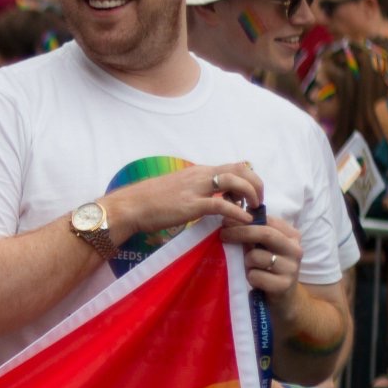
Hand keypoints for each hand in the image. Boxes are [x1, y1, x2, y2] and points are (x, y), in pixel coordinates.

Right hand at [103, 162, 259, 239]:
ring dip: (251, 195)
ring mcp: (196, 189)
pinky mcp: (192, 205)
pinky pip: (222, 205)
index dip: (248, 179)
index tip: (249, 196)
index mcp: (198, 171)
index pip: (233, 166)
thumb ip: (195, 191)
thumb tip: (208, 200)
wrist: (130, 206)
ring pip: (236, 181)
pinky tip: (245, 221)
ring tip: (253, 210)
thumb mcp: (177, 190)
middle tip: (258, 202)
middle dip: (256, 184)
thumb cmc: (149, 201)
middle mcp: (200, 175)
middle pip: (241, 169)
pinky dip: (238, 213)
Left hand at [220, 210, 303, 305]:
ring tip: (249, 268)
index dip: (244, 219)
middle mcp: (295, 249)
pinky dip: (250, 277)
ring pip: (256, 256)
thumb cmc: (269, 269)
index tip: (226, 221)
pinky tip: (256, 281)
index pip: (268, 220)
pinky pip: (255, 275)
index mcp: (292, 236)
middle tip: (223, 235)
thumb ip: (253, 233)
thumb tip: (228, 217)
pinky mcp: (284, 285)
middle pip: (264, 233)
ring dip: (245, 262)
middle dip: (240, 232)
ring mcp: (291, 268)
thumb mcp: (264, 248)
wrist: (285, 300)